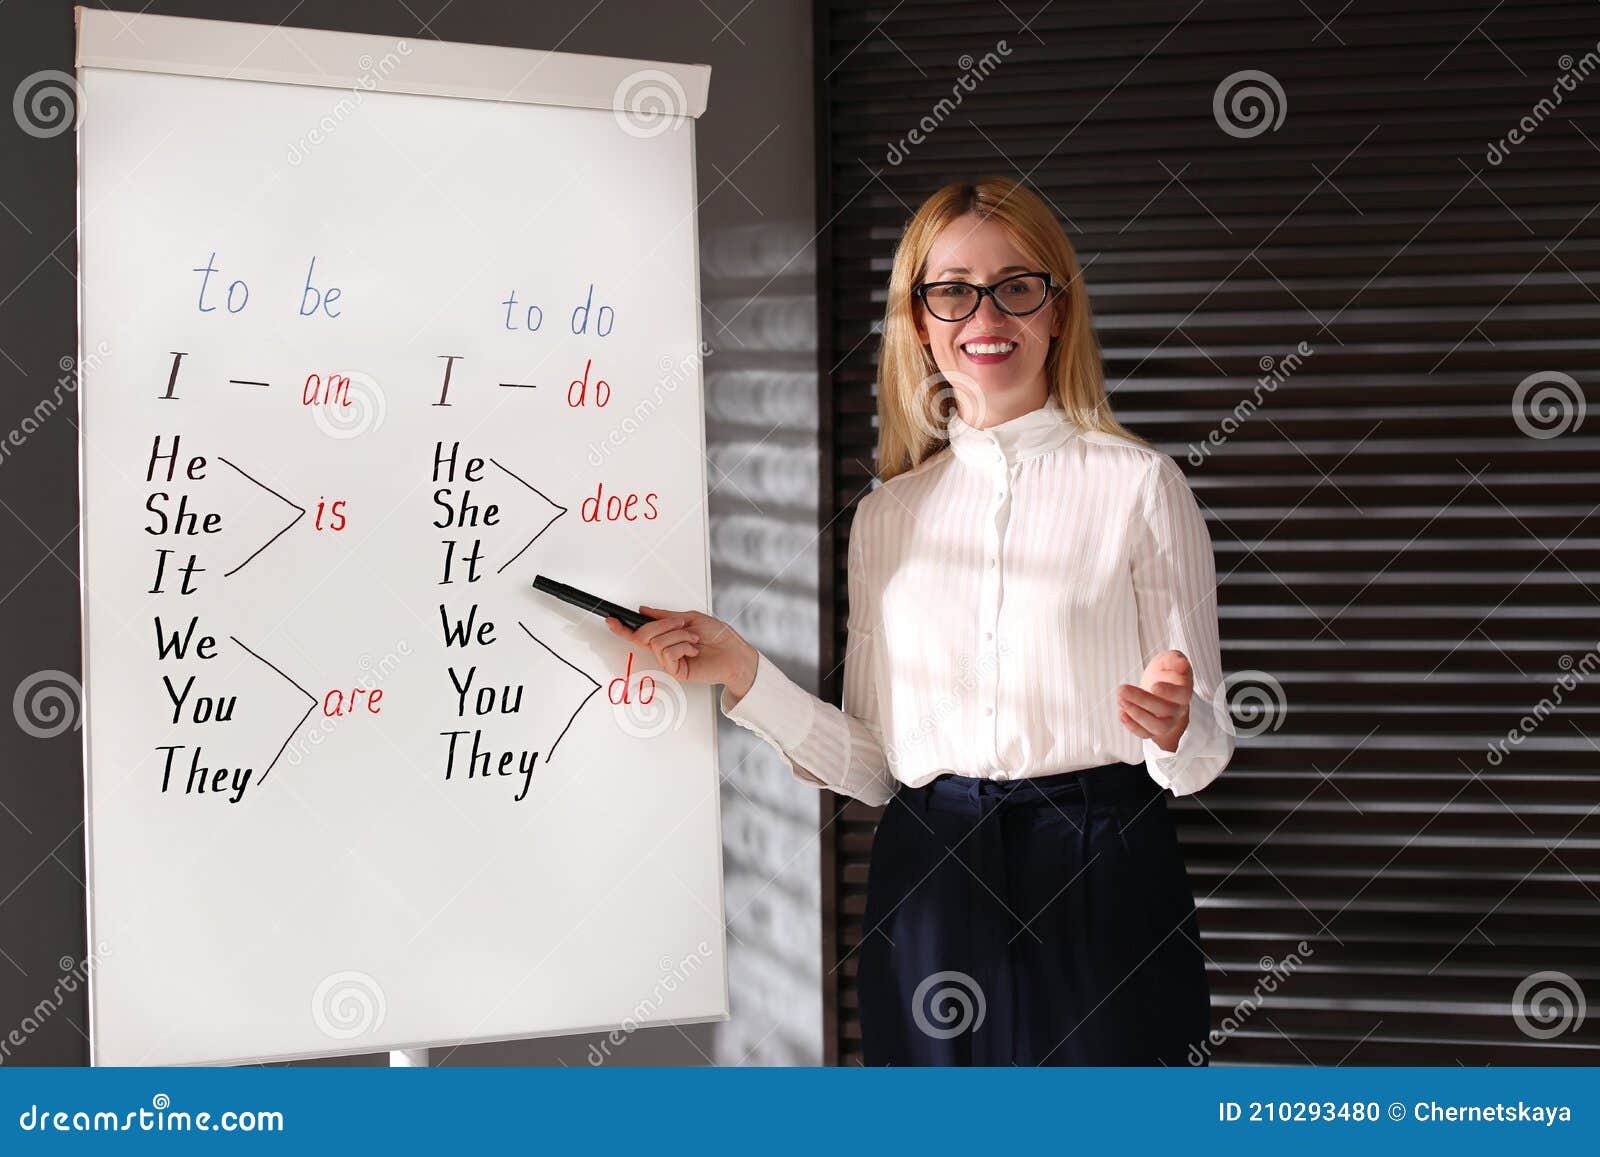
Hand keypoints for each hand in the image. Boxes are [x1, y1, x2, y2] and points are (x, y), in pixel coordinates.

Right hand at [603, 605, 757, 692]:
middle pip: (643, 636)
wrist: (735, 652)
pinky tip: (693, 649)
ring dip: (678, 635)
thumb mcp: (690, 618)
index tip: (611, 619)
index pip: (639, 632)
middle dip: (662, 625)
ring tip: (693, 639)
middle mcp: (665, 649)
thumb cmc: (719, 636)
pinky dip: (682, 646)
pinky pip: (667, 653)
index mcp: (667, 636)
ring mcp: (670, 661)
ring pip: (657, 643)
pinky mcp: (677, 671)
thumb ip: (665, 616)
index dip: (623, 627)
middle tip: (681, 624)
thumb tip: (645, 610)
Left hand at [1117, 649, 1191, 752]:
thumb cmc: (1166, 671)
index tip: (1154, 686)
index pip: (1182, 696)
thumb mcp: (1169, 659)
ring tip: (1121, 700)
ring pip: (1157, 727)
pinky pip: (1145, 734)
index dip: (1169, 693)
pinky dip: (1132, 726)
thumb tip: (1182, 665)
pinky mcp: (1153, 729)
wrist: (1160, 684)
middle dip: (1142, 700)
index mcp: (1184, 691)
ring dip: (1137, 715)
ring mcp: (1167, 722)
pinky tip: (1121, 712)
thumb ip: (1175, 660)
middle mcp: (1178, 709)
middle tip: (1123, 690)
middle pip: (1165, 711)